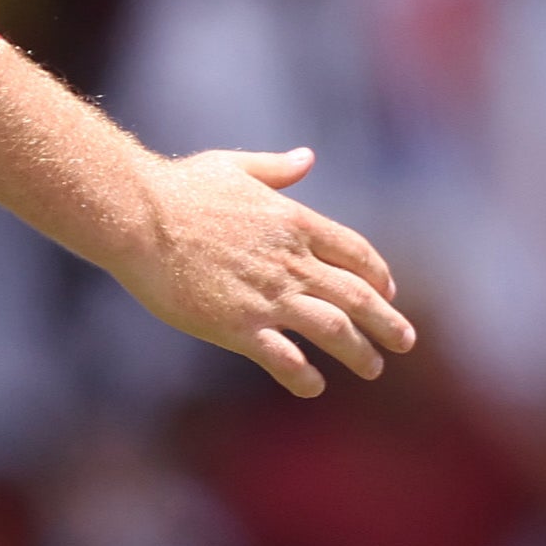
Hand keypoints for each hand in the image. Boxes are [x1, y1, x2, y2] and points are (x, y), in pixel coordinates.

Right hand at [108, 145, 418, 397]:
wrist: (140, 218)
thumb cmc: (179, 189)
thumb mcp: (234, 167)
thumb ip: (276, 169)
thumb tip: (307, 158)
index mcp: (294, 223)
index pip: (354, 253)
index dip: (378, 275)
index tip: (388, 292)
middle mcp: (292, 262)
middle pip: (357, 296)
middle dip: (387, 322)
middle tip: (405, 342)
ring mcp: (268, 296)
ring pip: (334, 330)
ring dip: (360, 352)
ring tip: (373, 368)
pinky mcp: (238, 326)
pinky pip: (284, 359)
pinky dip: (304, 376)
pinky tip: (313, 387)